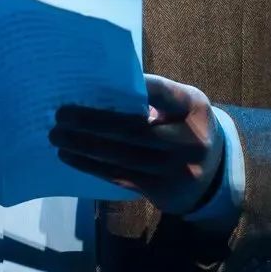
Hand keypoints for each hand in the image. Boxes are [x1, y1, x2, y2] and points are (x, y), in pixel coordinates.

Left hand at [52, 74, 226, 214]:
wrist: (212, 175)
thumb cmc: (183, 128)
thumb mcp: (180, 107)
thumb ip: (153, 97)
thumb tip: (99, 90)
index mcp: (194, 107)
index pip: (160, 91)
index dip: (130, 86)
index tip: (94, 81)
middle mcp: (190, 139)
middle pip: (134, 130)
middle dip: (93, 123)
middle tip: (61, 116)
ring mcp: (178, 169)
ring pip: (123, 157)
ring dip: (85, 148)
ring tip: (58, 138)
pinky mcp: (163, 191)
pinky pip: (121, 177)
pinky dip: (92, 166)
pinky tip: (72, 158)